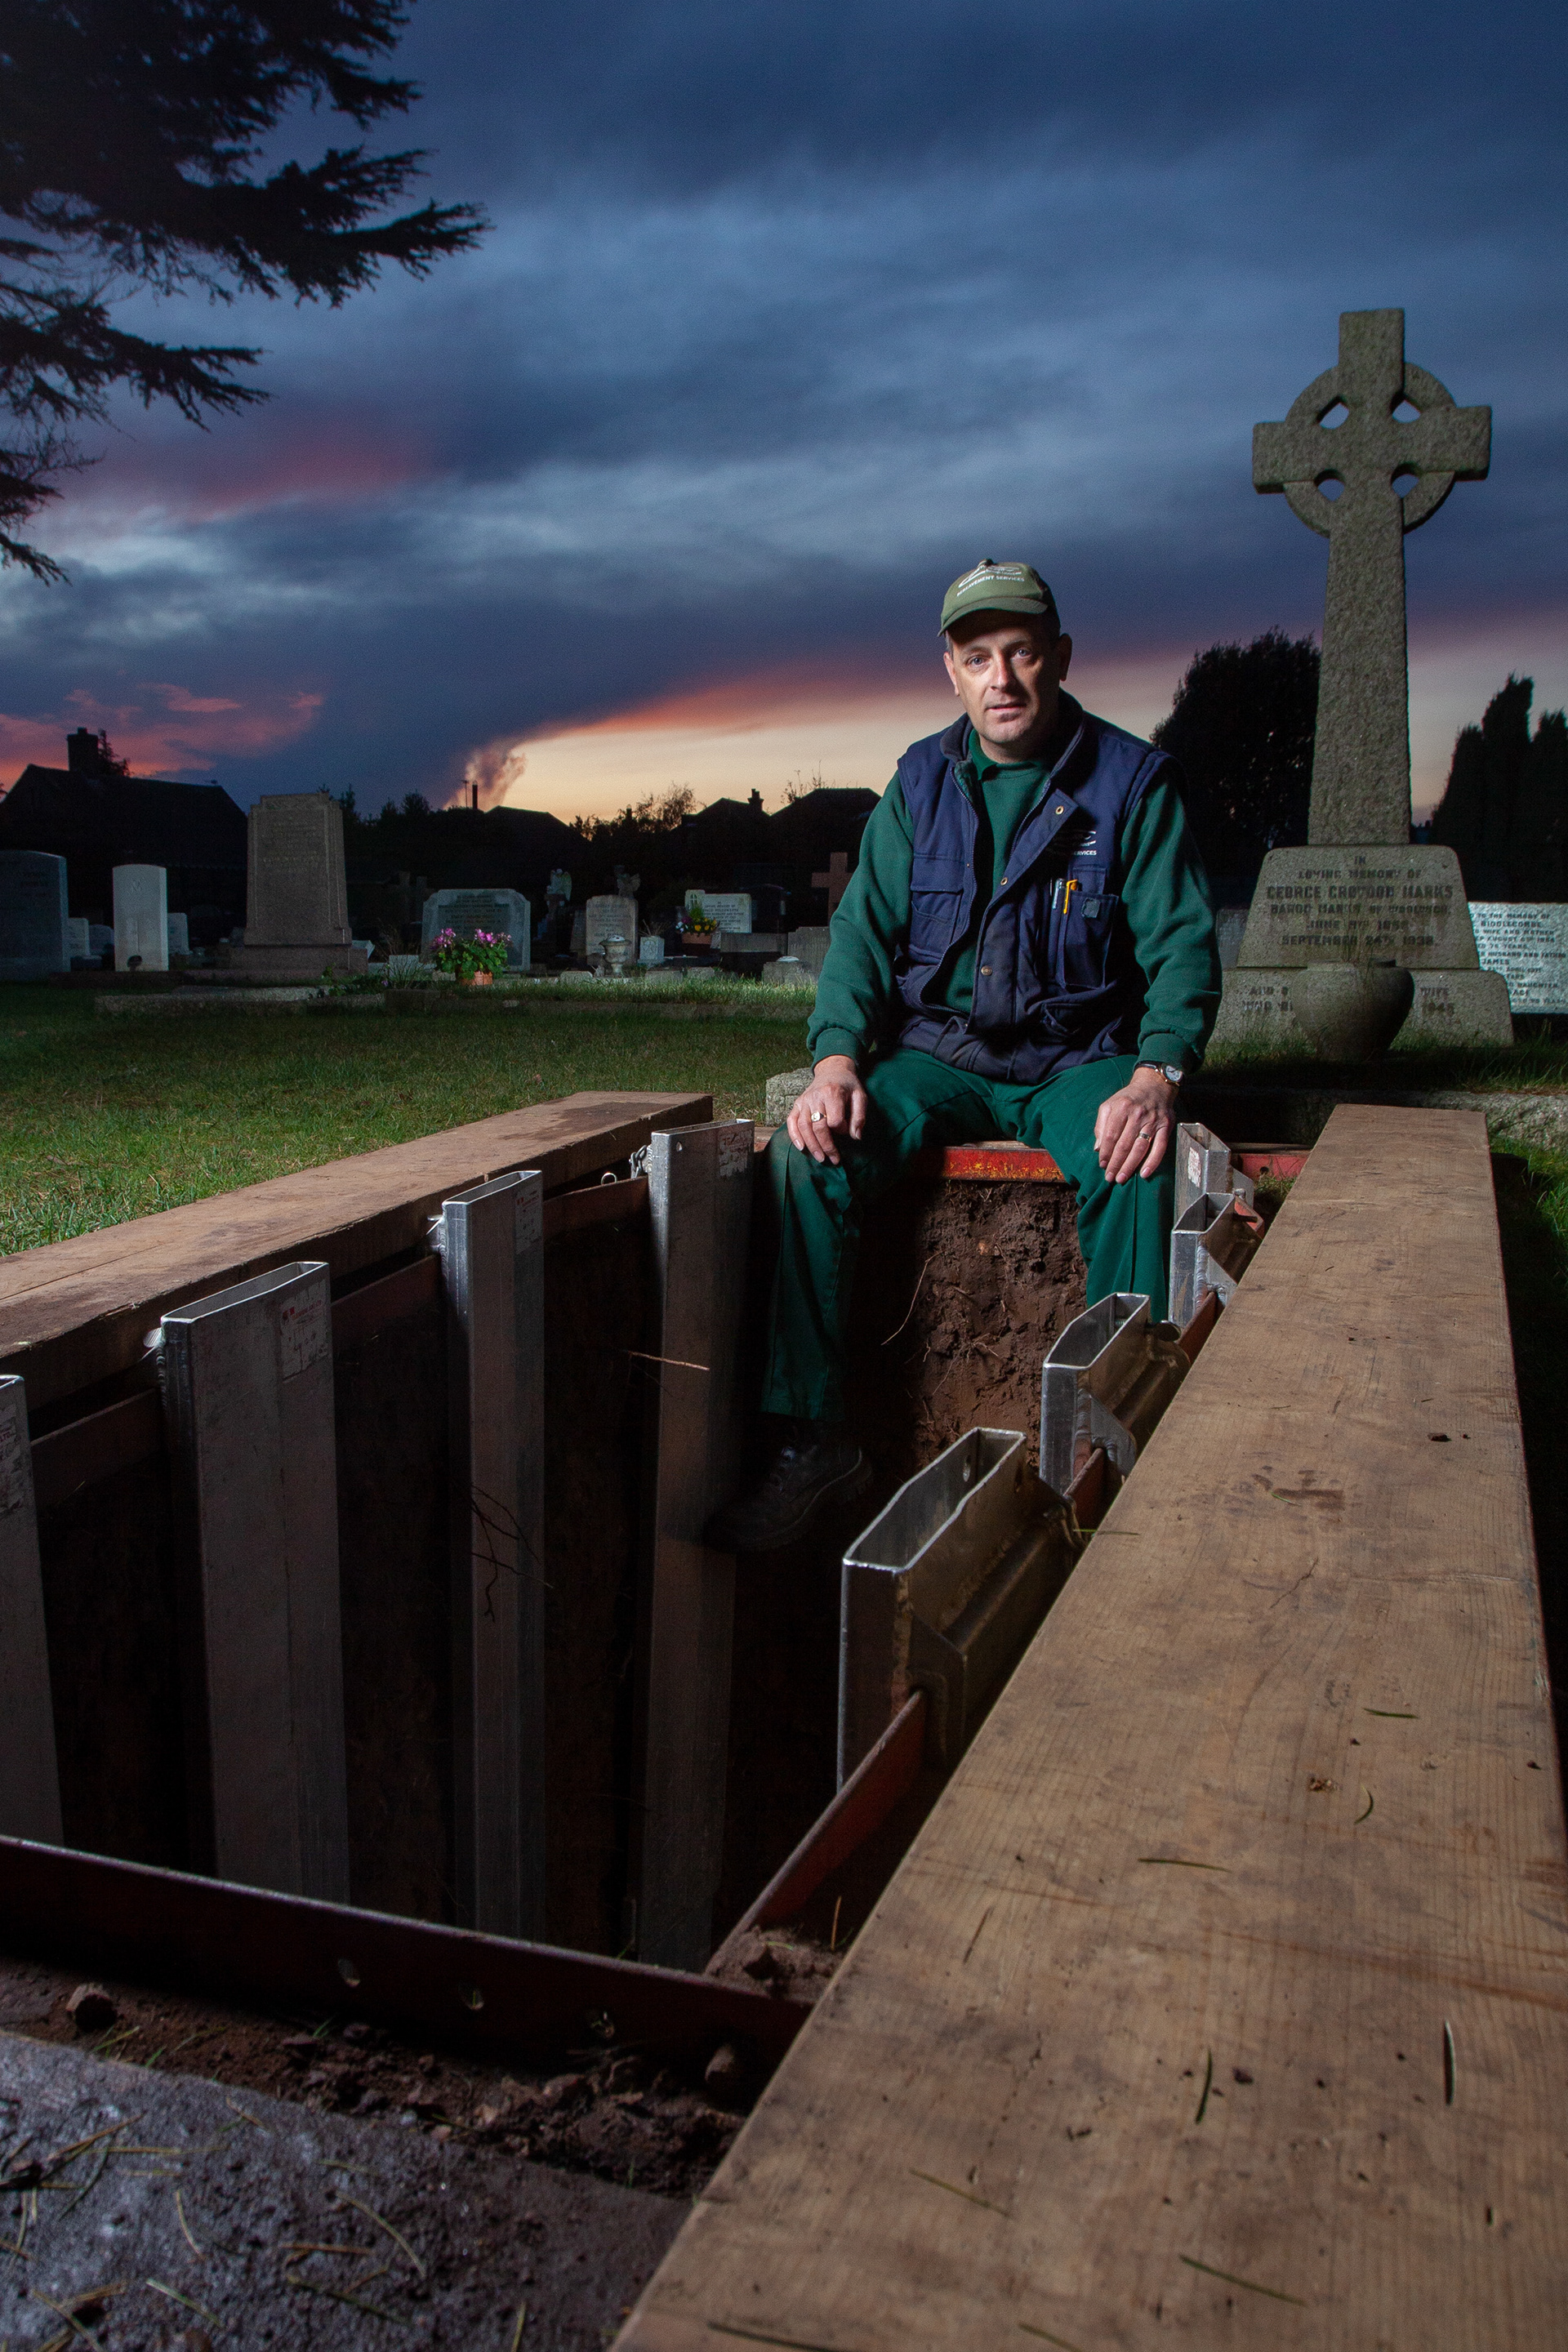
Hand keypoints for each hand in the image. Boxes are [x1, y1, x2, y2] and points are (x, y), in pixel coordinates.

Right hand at [787, 1054, 867, 1164]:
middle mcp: (815, 1097)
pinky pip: (791, 1121)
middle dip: (826, 1145)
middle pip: (818, 1126)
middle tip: (834, 1159)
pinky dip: (794, 1135)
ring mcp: (804, 1101)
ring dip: (812, 1145)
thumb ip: (859, 1116)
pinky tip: (801, 1147)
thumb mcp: (860, 1096)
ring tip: (820, 1158)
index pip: (834, 1120)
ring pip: (804, 1127)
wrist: (832, 1070)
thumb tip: (856, 1137)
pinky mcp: (797, 1104)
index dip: (841, 1130)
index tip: (846, 1132)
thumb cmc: (847, 1085)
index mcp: (832, 1093)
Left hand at [1095, 1066, 1176, 1183]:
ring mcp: (1153, 1121)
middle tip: (1110, 1178)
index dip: (1105, 1152)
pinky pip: (1160, 1147)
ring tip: (1122, 1178)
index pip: (1111, 1135)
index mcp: (1121, 1108)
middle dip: (1116, 1163)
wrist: (1154, 1085)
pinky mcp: (1166, 1126)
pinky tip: (1144, 1174)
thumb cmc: (1128, 1098)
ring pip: (1140, 1148)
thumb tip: (1098, 1148)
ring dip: (1130, 1165)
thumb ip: (1101, 1125)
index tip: (1102, 1165)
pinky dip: (1152, 1162)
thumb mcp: (1110, 1104)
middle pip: (1124, 1144)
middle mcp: (1137, 1114)